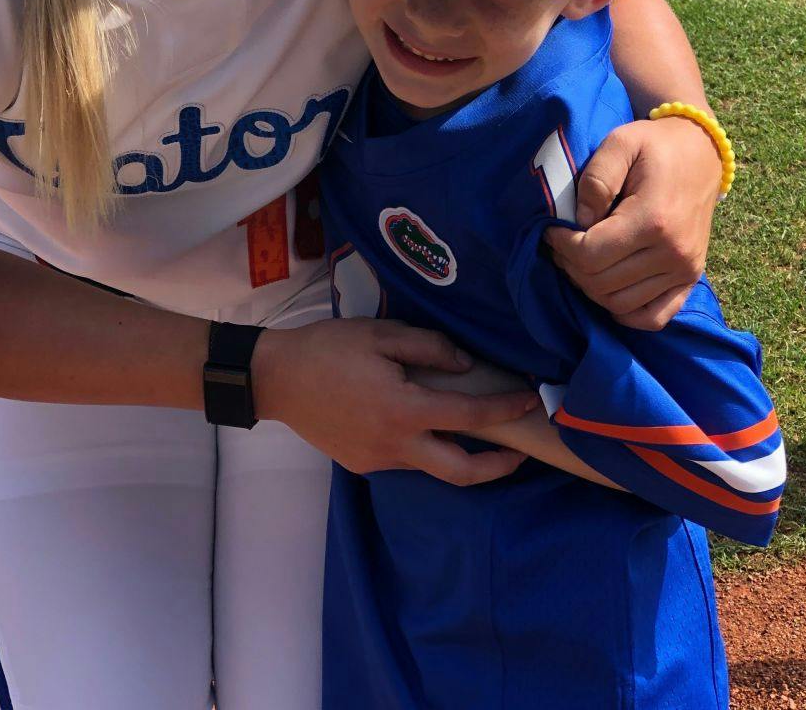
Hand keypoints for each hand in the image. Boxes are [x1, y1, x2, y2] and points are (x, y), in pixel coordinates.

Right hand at [252, 318, 538, 484]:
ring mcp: (378, 460)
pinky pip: (405, 460)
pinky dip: (424, 447)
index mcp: (404, 410)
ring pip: (431, 466)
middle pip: (461, 472)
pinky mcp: (362, 464)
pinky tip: (422, 425)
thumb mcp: (382, 334)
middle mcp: (396, 445)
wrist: (277, 379)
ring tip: (474, 433)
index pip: (469, 417)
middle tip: (521, 453)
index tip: (529, 401)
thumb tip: (466, 368)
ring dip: (458, 455)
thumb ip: (429, 348)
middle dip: (498, 468)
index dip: (504, 410)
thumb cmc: (329, 348)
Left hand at [544, 114, 720, 330]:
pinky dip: (626, 312)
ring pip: (620, 303)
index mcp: (653, 219)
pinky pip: (653, 317)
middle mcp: (673, 253)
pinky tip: (609, 289)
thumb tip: (579, 221)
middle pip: (601, 283)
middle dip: (571, 265)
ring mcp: (685, 270)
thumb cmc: (656, 146)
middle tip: (562, 243)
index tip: (552, 229)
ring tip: (581, 259)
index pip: (590, 255)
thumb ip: (595, 179)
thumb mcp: (621, 143)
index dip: (561, 245)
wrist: (702, 154)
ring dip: (590, 287)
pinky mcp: (690, 279)